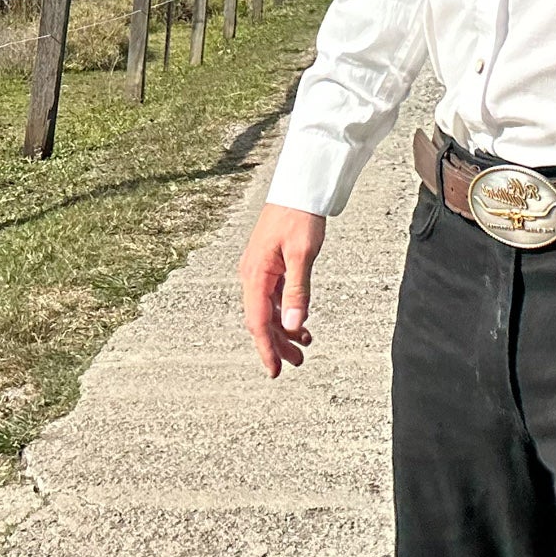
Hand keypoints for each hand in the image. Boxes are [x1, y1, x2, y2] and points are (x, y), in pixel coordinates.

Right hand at [239, 201, 326, 376]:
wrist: (301, 186)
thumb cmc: (299, 215)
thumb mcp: (302, 255)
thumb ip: (297, 292)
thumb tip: (291, 326)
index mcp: (255, 274)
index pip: (258, 322)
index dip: (266, 349)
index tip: (275, 370)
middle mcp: (253, 274)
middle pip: (262, 319)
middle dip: (277, 344)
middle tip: (296, 362)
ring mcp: (261, 269)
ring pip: (269, 309)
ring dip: (284, 329)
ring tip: (302, 345)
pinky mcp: (271, 263)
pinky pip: (275, 296)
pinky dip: (287, 311)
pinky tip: (300, 320)